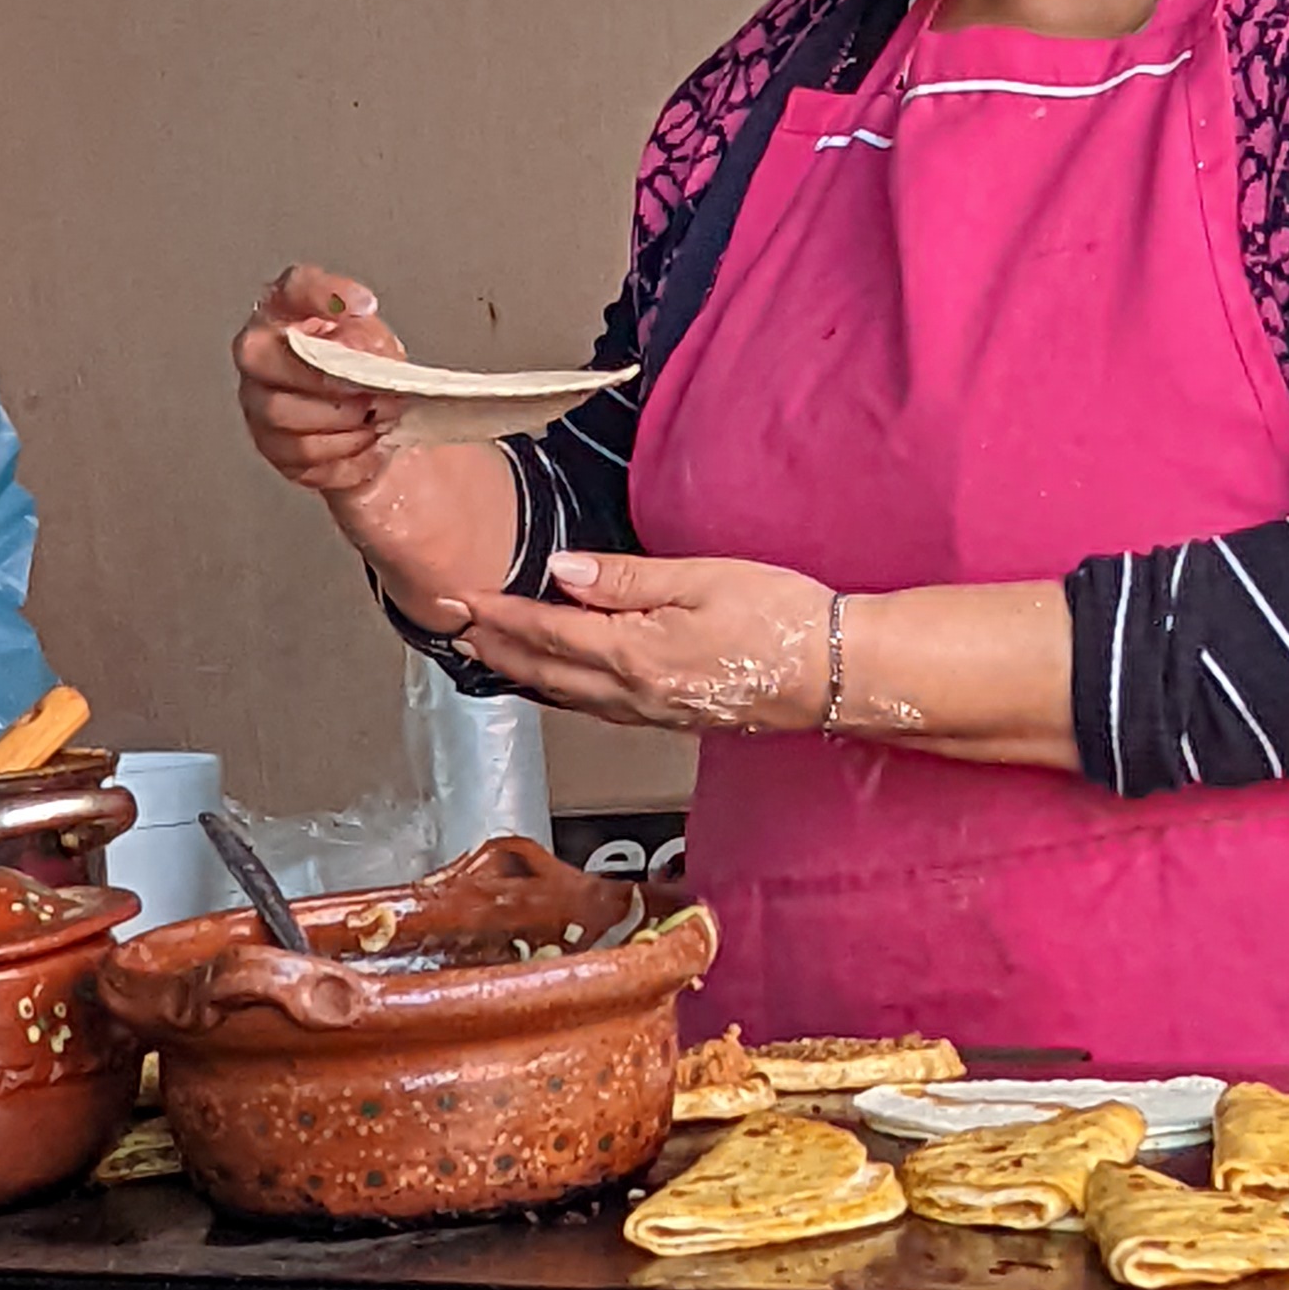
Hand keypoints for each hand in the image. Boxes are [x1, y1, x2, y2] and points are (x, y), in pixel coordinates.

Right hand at [235, 264, 405, 504]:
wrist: (379, 431)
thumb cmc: (366, 377)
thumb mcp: (377, 346)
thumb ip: (368, 340)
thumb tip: (360, 351)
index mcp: (287, 314)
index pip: (292, 287)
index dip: (323, 294)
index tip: (365, 306)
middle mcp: (261, 355)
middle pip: (262, 358)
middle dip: (324, 378)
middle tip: (370, 390)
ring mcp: (260, 404)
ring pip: (282, 413)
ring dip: (341, 420)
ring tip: (378, 419)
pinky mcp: (275, 450)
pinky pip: (303, 457)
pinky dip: (345, 454)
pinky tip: (370, 445)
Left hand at [450, 550, 833, 731]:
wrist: (835, 674)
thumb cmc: (779, 619)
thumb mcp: (700, 579)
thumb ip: (625, 579)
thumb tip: (562, 571)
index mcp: (632, 653)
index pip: (545, 632)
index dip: (497, 616)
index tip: (459, 598)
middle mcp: (631, 693)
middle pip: (542, 672)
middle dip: (494, 649)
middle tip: (453, 628)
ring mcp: (650, 712)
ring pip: (565, 696)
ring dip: (520, 674)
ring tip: (488, 654)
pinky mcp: (670, 718)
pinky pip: (595, 707)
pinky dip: (559, 691)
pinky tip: (555, 681)